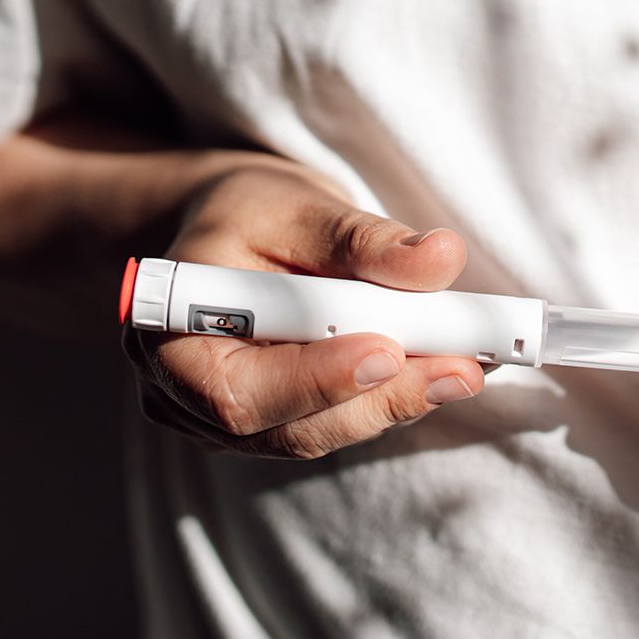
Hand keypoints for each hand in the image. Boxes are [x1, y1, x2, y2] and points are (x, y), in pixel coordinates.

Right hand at [124, 158, 484, 458]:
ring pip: (322, 432)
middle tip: (463, 369)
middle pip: (292, 428)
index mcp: (171, 336)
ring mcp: (230, 423)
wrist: (228, 234)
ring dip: (399, 401)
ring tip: (467, 366)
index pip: (240, 391)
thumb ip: (363, 239)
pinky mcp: (277, 424)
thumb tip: (441, 258)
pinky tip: (442, 369)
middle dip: (383, 398)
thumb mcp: (298, 206)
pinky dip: (390, 398)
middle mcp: (188, 397)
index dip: (318, 380)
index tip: (390, 351)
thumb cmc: (250, 215)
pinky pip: (336, 422)